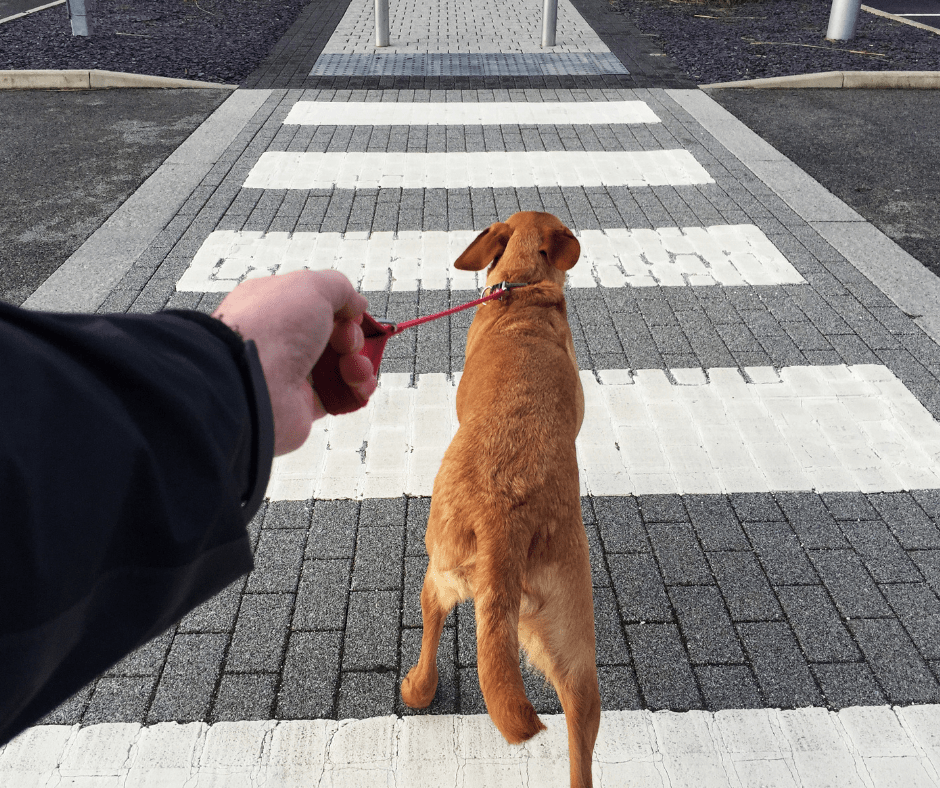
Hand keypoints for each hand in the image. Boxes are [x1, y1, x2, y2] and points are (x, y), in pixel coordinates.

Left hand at [213, 270, 377, 455]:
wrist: (250, 383)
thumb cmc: (271, 330)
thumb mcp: (311, 287)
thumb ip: (339, 288)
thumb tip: (356, 303)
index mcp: (276, 306)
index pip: (316, 304)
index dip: (341, 309)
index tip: (352, 315)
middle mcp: (281, 339)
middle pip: (333, 336)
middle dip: (352, 338)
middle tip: (346, 342)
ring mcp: (291, 373)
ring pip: (339, 366)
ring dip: (359, 364)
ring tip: (354, 368)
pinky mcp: (301, 403)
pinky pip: (338, 396)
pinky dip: (356, 391)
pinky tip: (358, 386)